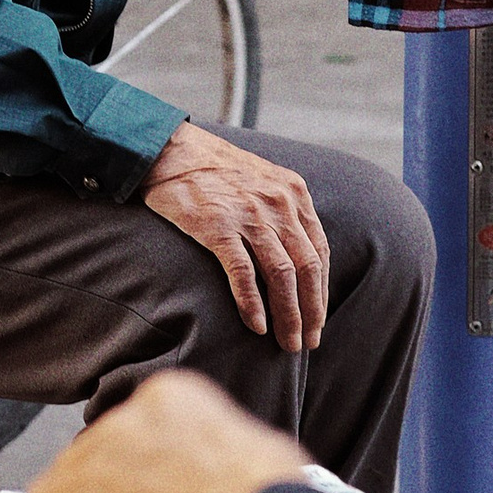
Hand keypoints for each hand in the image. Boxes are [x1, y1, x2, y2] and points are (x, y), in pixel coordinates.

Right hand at [141, 125, 330, 352]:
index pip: (319, 252)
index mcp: (293, 193)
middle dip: (311, 311)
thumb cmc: (215, 170)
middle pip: (307, 268)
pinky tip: (256, 325)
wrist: (172, 150)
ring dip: (288, 315)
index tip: (317, 319)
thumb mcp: (264, 179)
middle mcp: (278, 204)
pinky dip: (252, 303)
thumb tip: (296, 256)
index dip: (321, 291)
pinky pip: (243, 272)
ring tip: (286, 342)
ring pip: (282, 275)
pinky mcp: (218, 226)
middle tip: (307, 341)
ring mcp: (249, 215)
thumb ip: (283, 211)